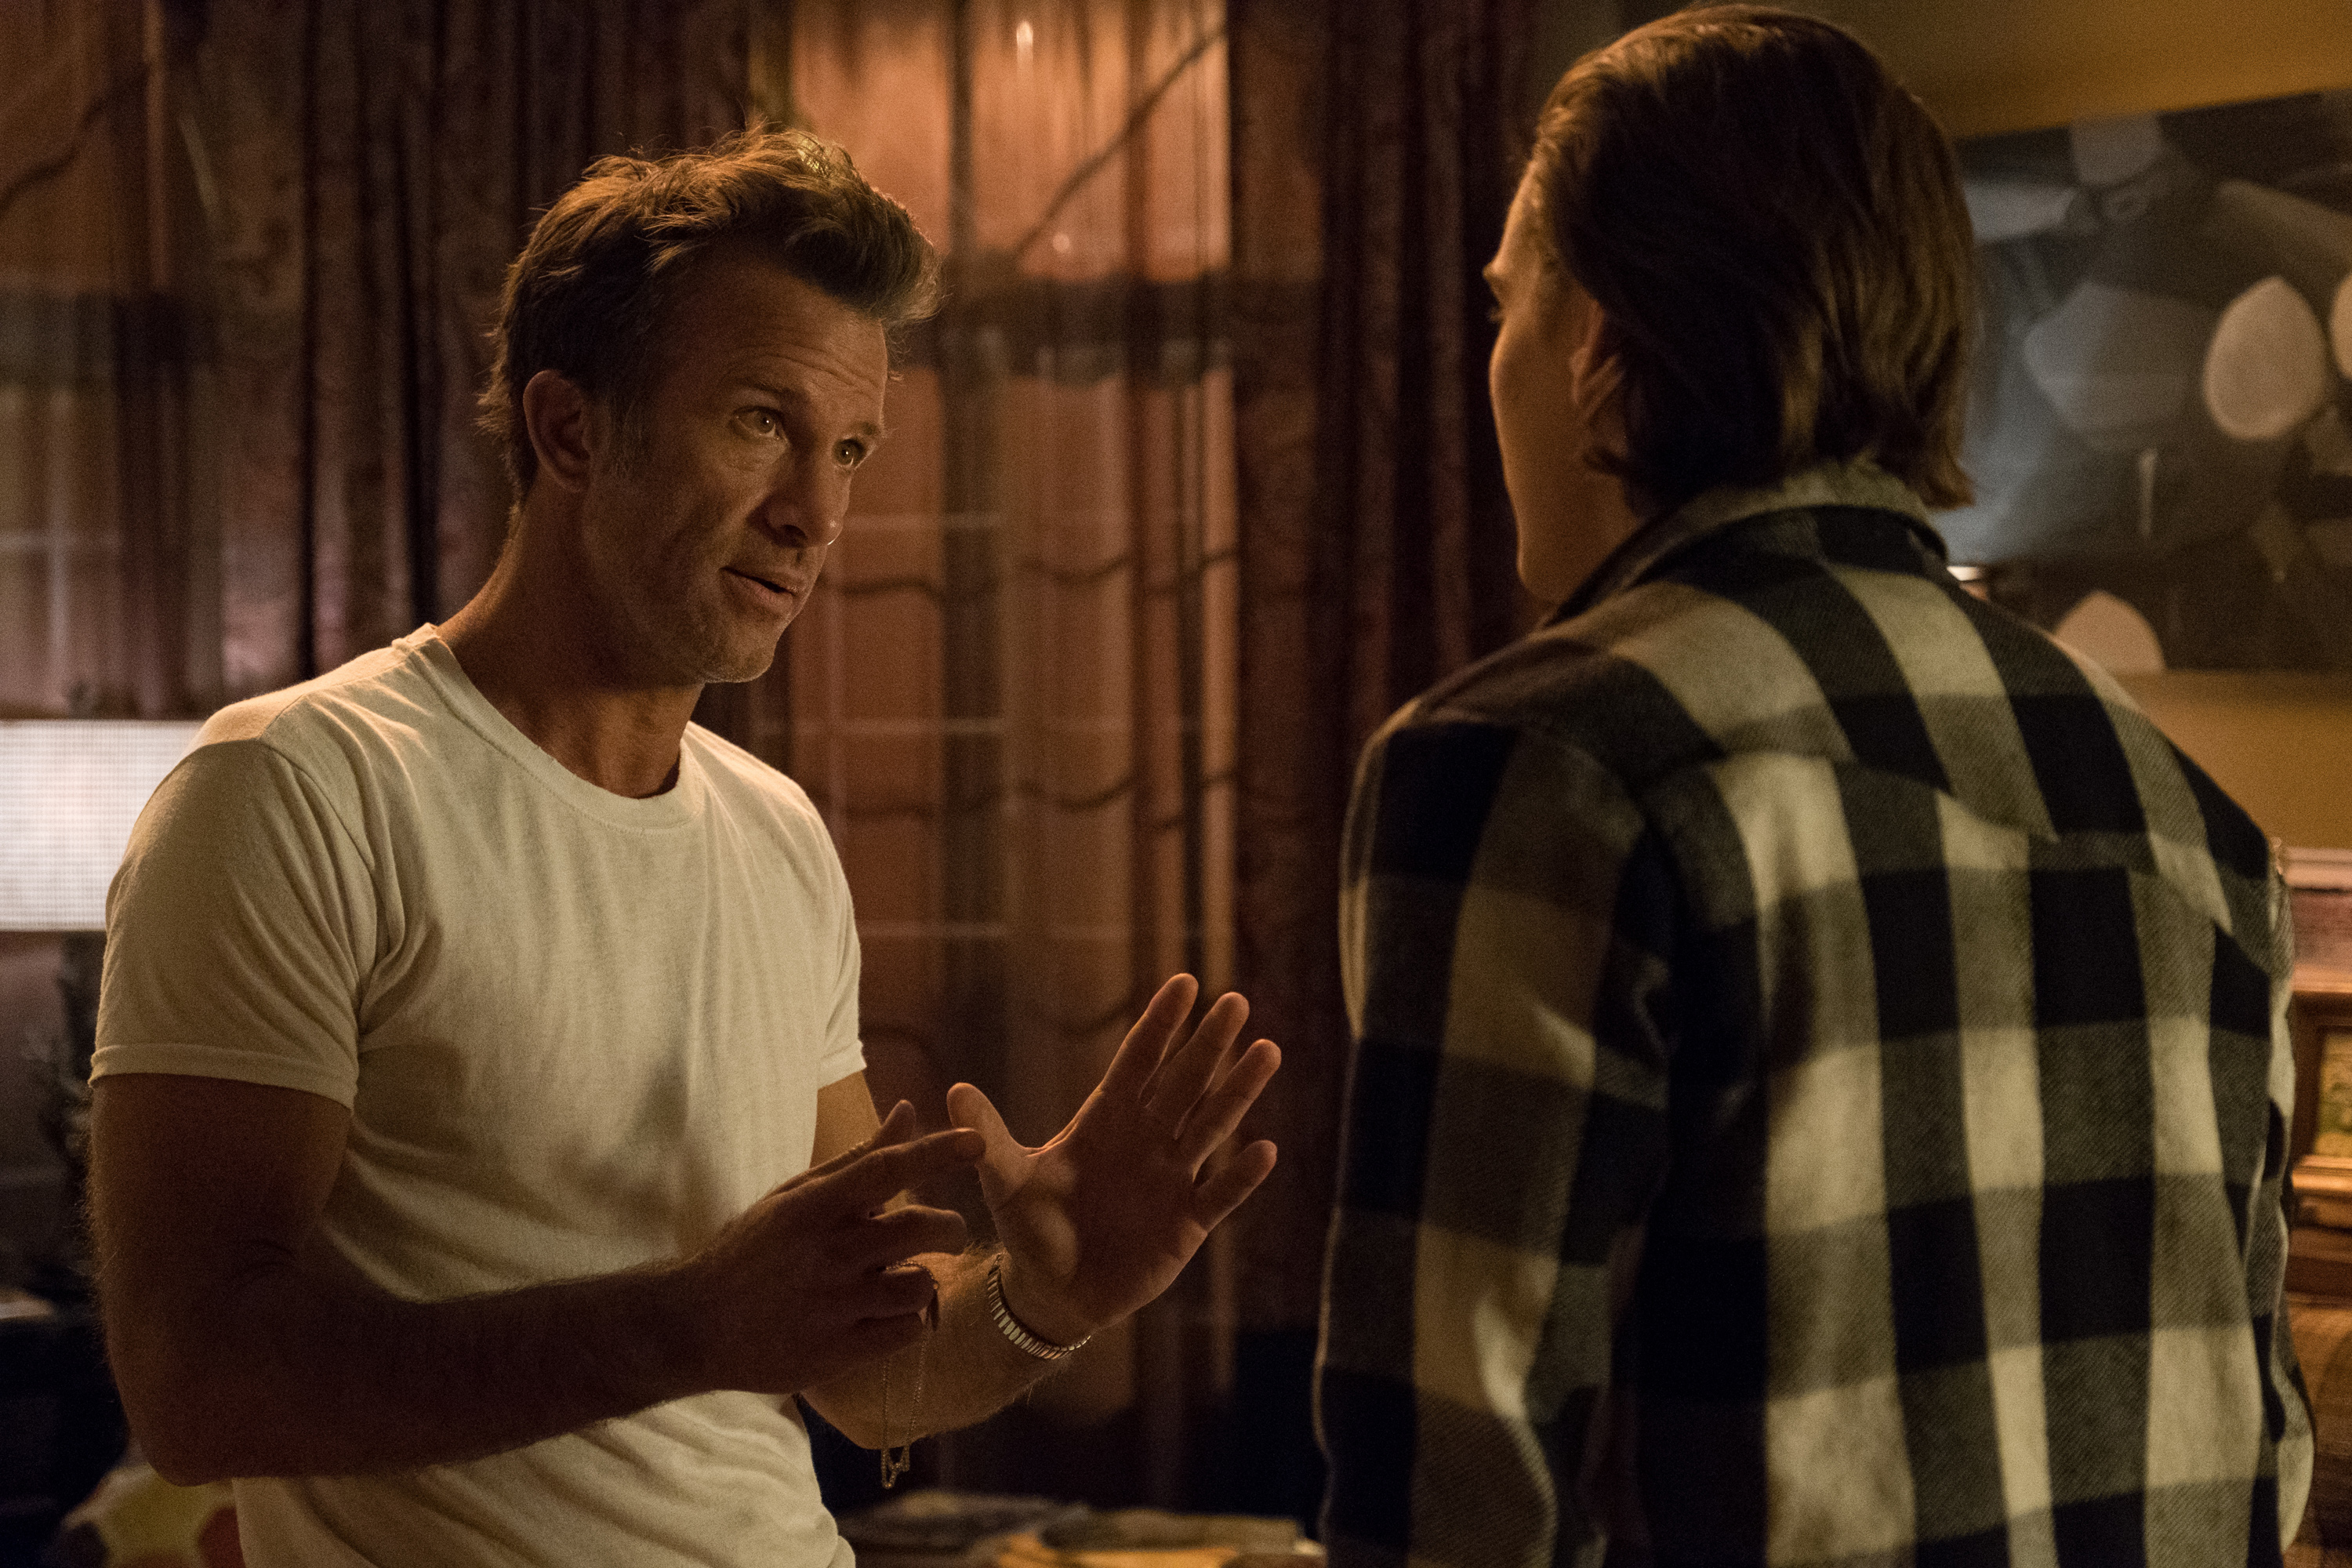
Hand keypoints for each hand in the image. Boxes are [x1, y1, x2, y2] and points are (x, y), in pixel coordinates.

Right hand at [681, 1101, 980, 1393]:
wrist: (694, 1326)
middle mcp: (828, 1252)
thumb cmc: (751, 1252)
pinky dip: (910, 1321)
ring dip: (924, 1279)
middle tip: (947, 1232)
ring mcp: (834, 1305)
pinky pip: (906, 1332)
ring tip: (903, 1279)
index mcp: (814, 1206)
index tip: (977, 1142)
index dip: (937, 1152)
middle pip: (918, 1228)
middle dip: (949, 1227)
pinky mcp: (837, 1352)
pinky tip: (889, 1314)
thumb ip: (857, 1158)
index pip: (886, 1168)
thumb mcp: (795, 1196)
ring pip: (919, 1285)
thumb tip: (906, 1111)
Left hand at [946, 975, 1279, 1345]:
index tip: (1184, 984)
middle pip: (1183, 1083)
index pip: (1138, 1062)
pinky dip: (1242, 1176)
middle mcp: (1146, 1140)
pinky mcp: (1186, 1223)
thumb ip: (989, 1135)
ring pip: (1212, 1125)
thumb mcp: (1005, 1179)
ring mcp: (1171, 1178)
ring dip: (1239, 1092)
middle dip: (1209, 1045)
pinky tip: (1265, 1149)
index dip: (1160, 1025)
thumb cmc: (1031, 1228)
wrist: (1053, 1291)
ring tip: (1267, 1051)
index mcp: (1105, 1120)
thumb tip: (953, 1091)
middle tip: (1236, 1002)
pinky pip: (1220, 1194)